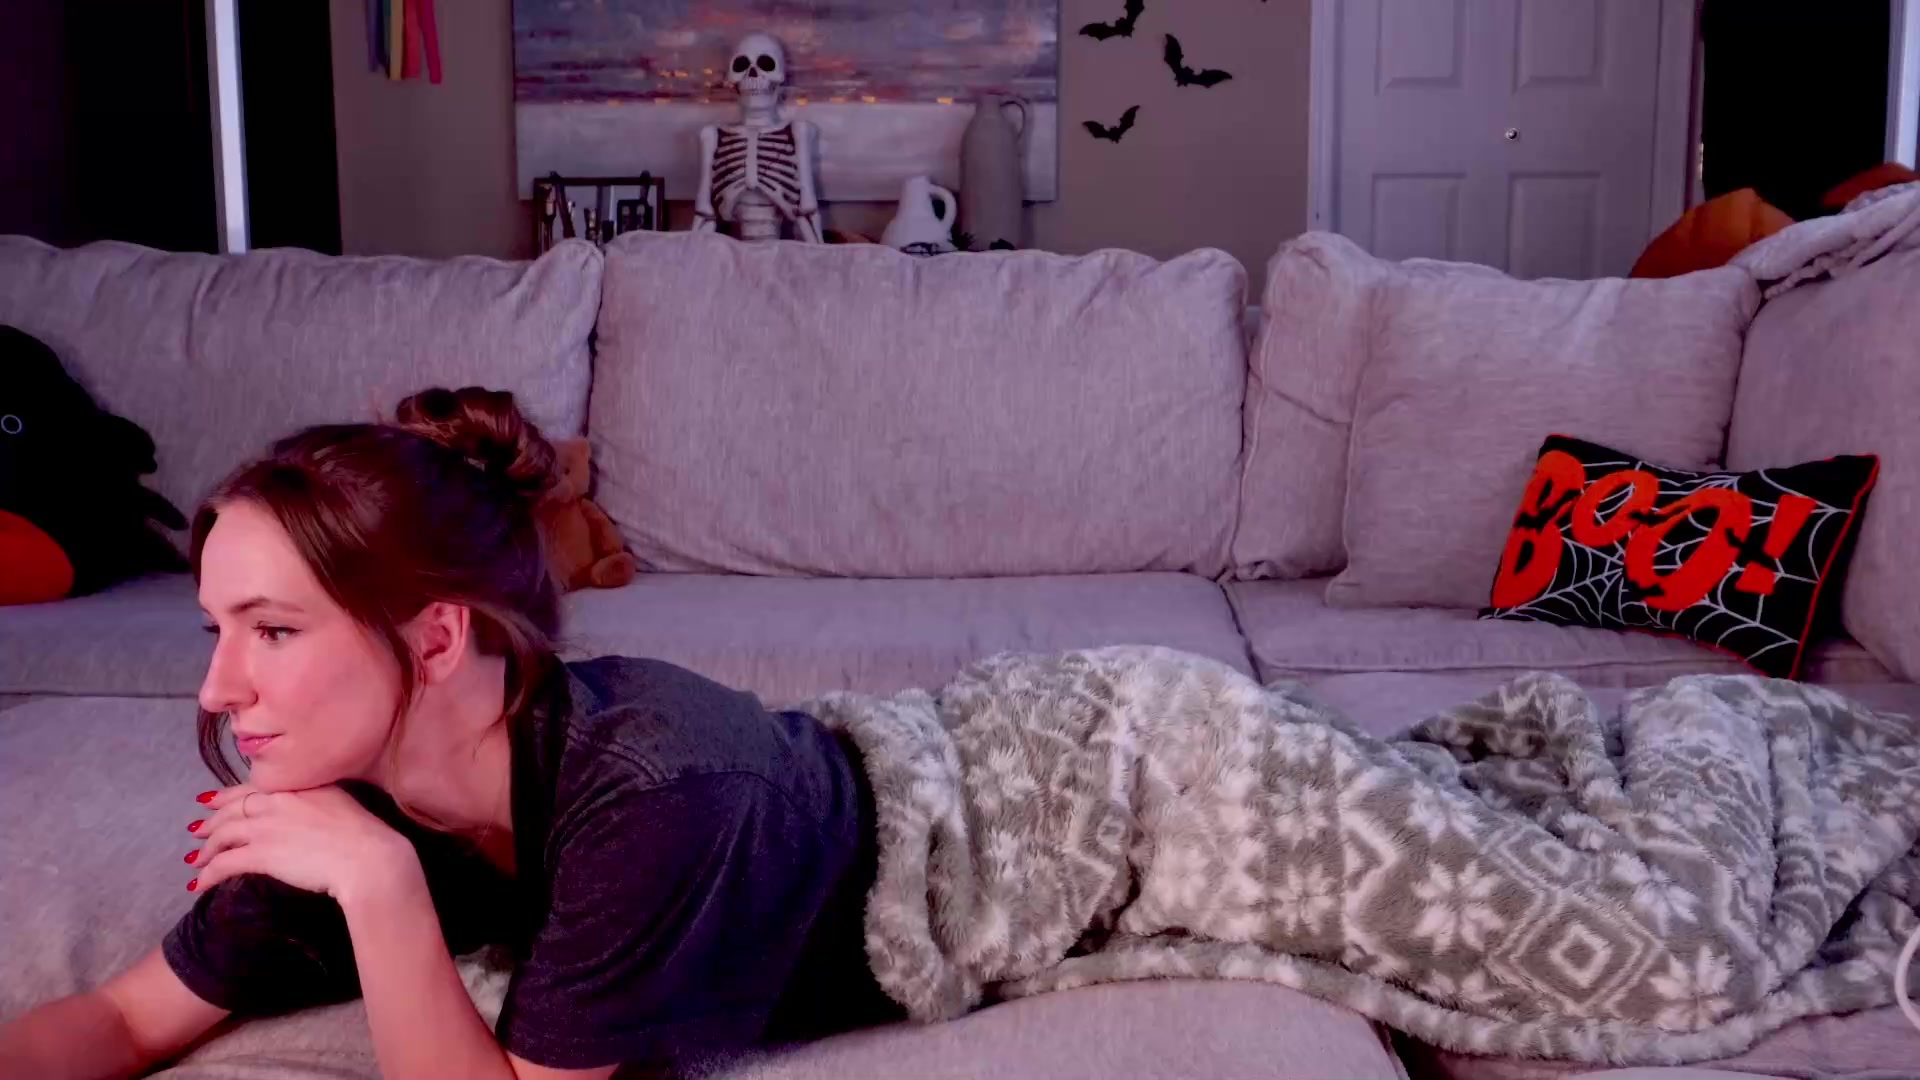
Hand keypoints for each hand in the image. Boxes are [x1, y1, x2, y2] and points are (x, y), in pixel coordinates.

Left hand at [188, 785, 421, 908]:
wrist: (366, 857)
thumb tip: (306, 808)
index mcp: (294, 785)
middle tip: (197, 831)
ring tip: (196, 861)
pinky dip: (207, 875)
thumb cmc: (363, 832)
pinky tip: (198, 885)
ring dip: (206, 850)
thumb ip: (314, 800)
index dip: (226, 796)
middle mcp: (275, 801)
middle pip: (231, 810)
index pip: (250, 788)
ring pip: (223, 835)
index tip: (212, 802)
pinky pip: (224, 864)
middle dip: (210, 822)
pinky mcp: (261, 854)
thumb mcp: (339, 801)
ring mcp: (266, 827)